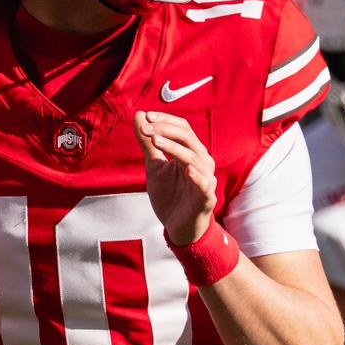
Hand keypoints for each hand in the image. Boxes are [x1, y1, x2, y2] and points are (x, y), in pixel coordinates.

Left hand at [134, 111, 215, 245]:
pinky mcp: (206, 198)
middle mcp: (202, 162)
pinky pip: (204, 185)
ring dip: (174, 148)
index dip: (165, 120)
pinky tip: (185, 169)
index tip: (145, 117)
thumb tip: (138, 115)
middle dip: (166, 130)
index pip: (183, 128)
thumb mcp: (154, 167)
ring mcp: (206, 180)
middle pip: (189, 138)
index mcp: (191, 152)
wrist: (177, 228)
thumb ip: (148, 143)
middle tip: (145, 128)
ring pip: (194, 157)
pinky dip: (196, 176)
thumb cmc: (170, 196)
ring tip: (155, 141)